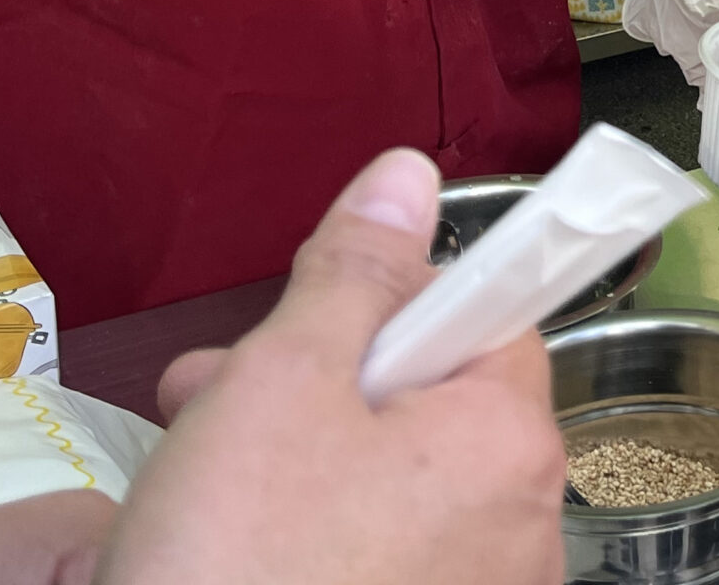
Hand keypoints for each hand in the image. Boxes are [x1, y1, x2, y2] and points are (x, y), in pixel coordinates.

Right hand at [96, 149, 564, 584]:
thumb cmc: (238, 566)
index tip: (307, 317)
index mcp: (511, 439)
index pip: (484, 317)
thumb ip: (350, 273)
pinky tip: (226, 546)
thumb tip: (407, 173)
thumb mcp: (280, 383)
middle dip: (316, 379)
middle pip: (430, 405)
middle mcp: (525, 526)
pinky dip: (310, 538)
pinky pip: (380, 559)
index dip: (388, 304)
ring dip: (299, 458)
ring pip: (394, 487)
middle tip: (209, 391)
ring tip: (193, 473)